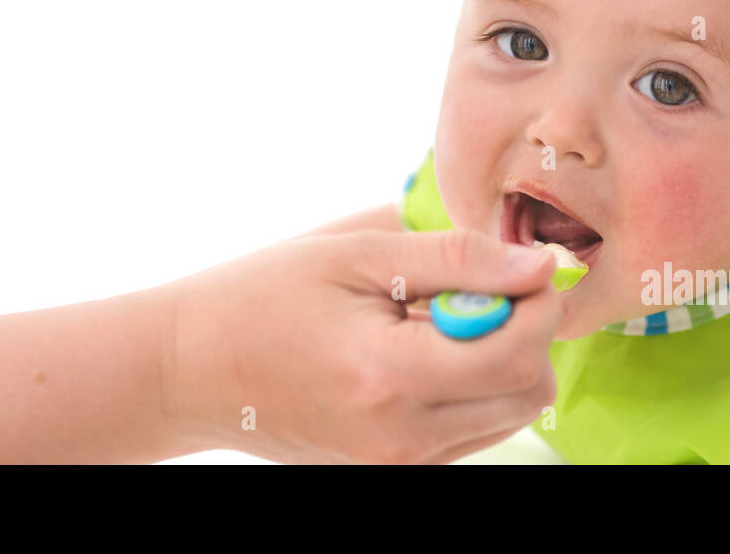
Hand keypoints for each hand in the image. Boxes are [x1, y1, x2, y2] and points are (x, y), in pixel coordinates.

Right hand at [163, 228, 559, 462]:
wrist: (190, 370)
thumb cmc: (262, 297)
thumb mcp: (356, 255)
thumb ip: (456, 259)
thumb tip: (539, 265)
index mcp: (388, 378)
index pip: (518, 350)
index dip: (536, 300)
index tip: (517, 263)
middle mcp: (400, 441)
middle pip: (527, 392)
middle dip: (525, 332)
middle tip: (472, 290)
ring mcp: (396, 468)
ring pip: (508, 414)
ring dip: (499, 360)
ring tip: (432, 322)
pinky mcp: (392, 474)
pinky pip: (471, 432)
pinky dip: (469, 387)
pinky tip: (418, 353)